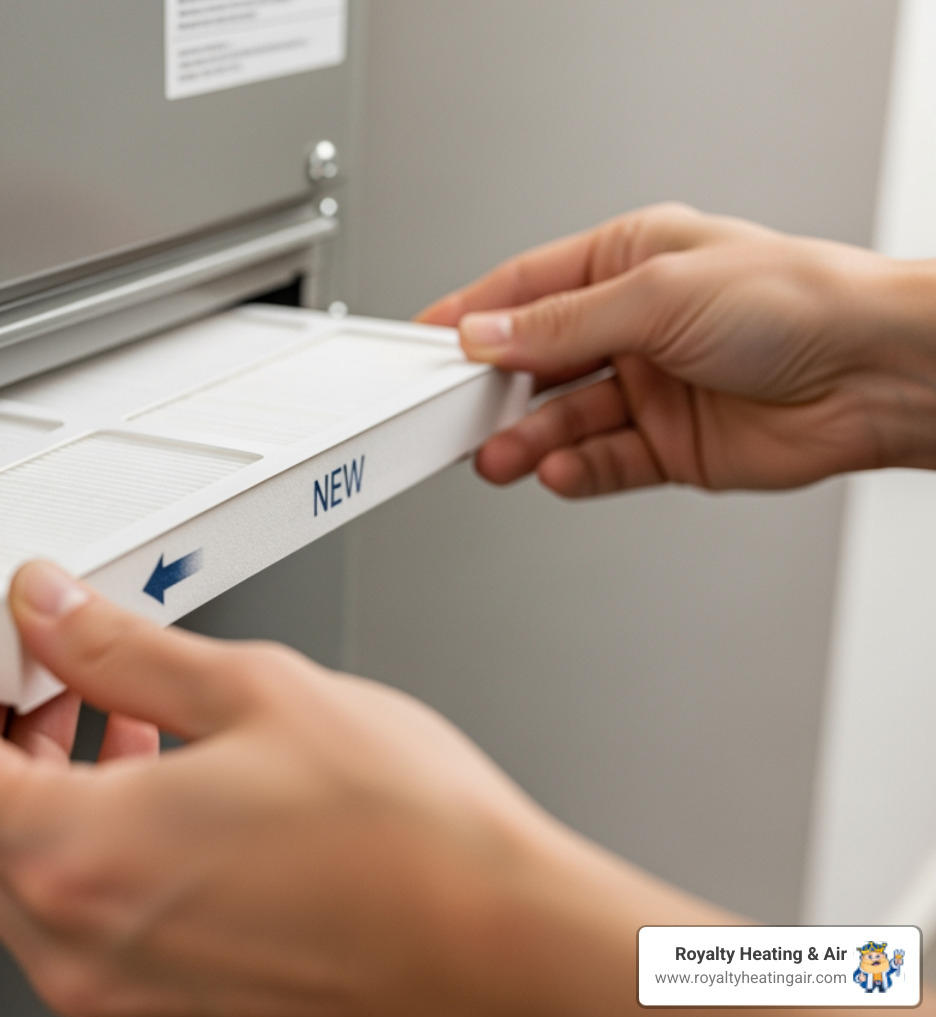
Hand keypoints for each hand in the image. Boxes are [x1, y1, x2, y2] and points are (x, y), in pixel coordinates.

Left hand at [0, 561, 724, 1016]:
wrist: (506, 954)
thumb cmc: (411, 843)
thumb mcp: (252, 692)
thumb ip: (122, 647)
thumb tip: (51, 609)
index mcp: (78, 859)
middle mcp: (81, 947)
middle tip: (26, 670)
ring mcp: (121, 995)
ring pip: (16, 879)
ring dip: (33, 788)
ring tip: (104, 711)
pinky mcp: (167, 1012)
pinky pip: (81, 921)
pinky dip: (84, 845)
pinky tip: (152, 783)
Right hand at [419, 203, 935, 496]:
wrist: (878, 374)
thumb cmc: (799, 300)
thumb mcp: (657, 294)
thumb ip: (561, 324)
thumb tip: (487, 335)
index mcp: (629, 262)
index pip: (526, 290)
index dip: (471, 318)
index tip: (423, 344)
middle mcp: (636, 326)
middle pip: (537, 362)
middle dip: (493, 391)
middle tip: (450, 415)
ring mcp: (652, 388)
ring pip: (562, 419)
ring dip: (526, 439)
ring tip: (497, 456)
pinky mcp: (670, 447)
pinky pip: (603, 462)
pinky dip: (574, 470)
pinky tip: (556, 470)